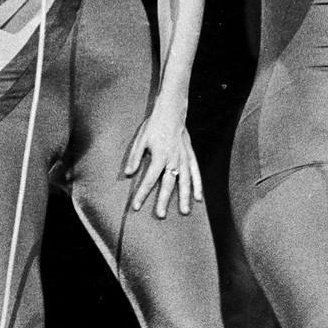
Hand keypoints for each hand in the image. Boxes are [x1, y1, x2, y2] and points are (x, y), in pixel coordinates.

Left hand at [124, 99, 203, 218]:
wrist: (171, 112)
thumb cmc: (154, 125)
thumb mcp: (141, 139)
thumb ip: (135, 157)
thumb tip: (129, 173)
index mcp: (159, 156)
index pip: (149, 179)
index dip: (142, 193)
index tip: (136, 206)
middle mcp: (173, 159)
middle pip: (168, 184)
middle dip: (164, 200)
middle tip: (161, 215)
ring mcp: (184, 158)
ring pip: (185, 180)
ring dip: (184, 197)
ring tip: (185, 211)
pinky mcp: (190, 155)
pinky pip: (195, 172)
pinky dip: (198, 184)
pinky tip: (199, 197)